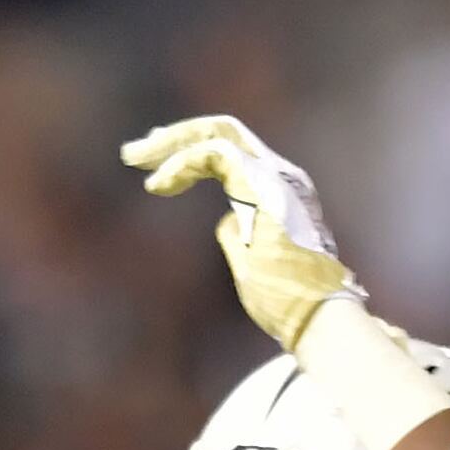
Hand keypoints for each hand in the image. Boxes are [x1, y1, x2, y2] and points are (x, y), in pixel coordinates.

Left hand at [123, 113, 362, 350]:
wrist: (317, 317)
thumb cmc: (288, 302)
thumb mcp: (253, 263)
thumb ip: (238, 235)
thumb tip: (225, 223)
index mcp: (278, 190)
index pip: (232, 152)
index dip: (190, 152)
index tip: (155, 172)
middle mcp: (280, 175)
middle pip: (224, 132)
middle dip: (175, 137)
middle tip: (132, 153)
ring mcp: (274, 177)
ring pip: (218, 134)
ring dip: (171, 143)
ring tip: (135, 158)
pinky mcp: (262, 186)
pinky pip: (214, 154)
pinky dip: (181, 163)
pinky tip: (158, 185)